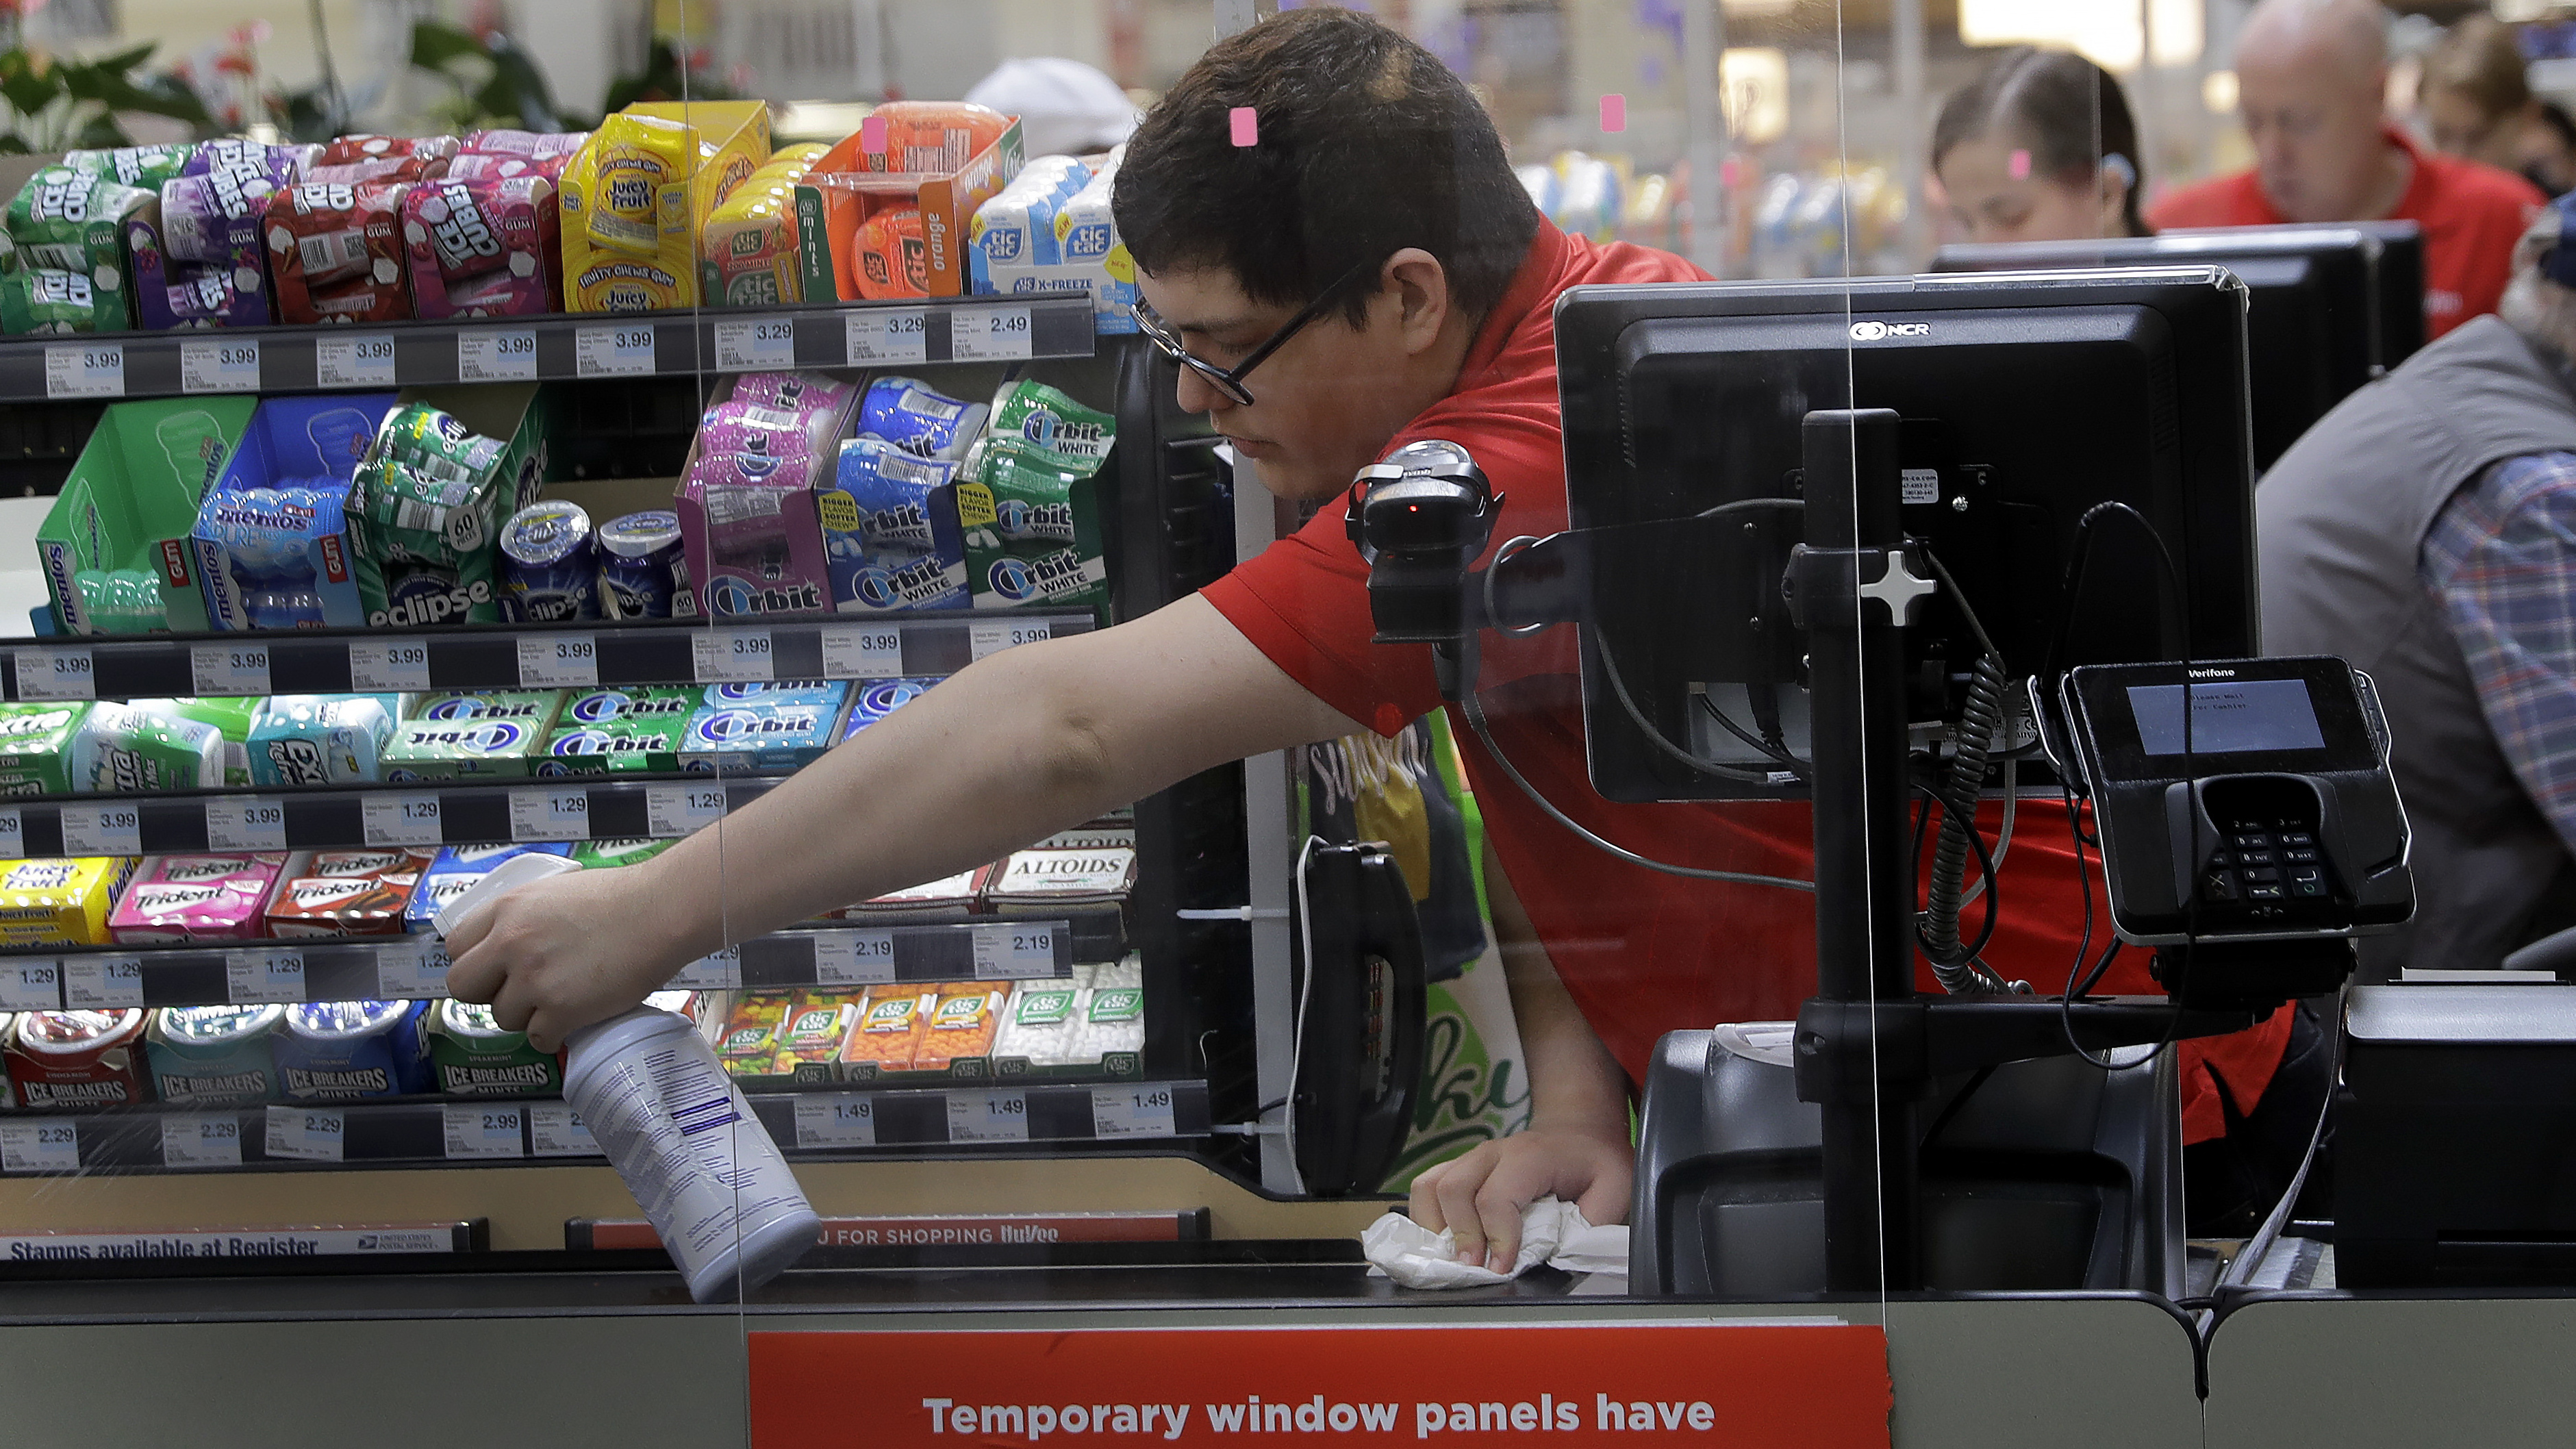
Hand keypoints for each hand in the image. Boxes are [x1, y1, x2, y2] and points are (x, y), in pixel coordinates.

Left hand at [443, 865, 693, 1051]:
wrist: (660, 912)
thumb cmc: (622, 897)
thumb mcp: (556, 891)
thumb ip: (523, 916)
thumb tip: (508, 941)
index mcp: (508, 909)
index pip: (456, 946)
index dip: (474, 961)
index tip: (490, 969)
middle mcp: (511, 944)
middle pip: (462, 986)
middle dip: (486, 993)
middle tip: (514, 991)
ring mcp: (534, 979)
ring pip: (502, 1017)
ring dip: (527, 1014)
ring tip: (559, 999)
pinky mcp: (561, 1010)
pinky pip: (537, 1038)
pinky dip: (553, 1035)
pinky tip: (571, 1020)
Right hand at [1407, 1128, 1632, 1273]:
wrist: (1579, 1131)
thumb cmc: (1596, 1162)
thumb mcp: (1616, 1189)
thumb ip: (1592, 1224)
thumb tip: (1561, 1258)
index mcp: (1531, 1157)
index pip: (1496, 1196)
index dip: (1496, 1238)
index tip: (1504, 1269)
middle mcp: (1493, 1153)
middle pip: (1453, 1189)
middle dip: (1461, 1236)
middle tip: (1476, 1269)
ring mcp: (1472, 1159)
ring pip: (1429, 1186)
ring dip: (1436, 1228)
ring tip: (1457, 1258)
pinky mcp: (1460, 1168)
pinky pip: (1426, 1188)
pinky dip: (1428, 1219)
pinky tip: (1447, 1243)